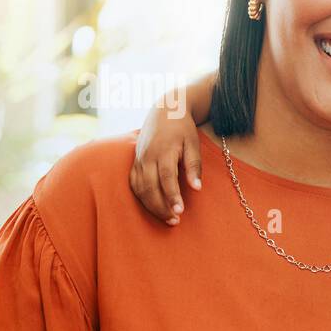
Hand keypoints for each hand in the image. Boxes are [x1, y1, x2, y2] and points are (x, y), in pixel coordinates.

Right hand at [129, 90, 201, 224]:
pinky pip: (134, 183)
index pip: (166, 177)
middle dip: (161, 206)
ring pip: (139, 188)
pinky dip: (141, 197)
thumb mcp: (193, 143)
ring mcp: (138, 159)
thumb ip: (194, 165)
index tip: (179, 211)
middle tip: (175, 221)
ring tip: (168, 218)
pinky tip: (153, 206)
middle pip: (150, 186)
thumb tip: (197, 188)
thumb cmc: (182, 128)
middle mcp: (147, 156)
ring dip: (152, 205)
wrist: (164, 110)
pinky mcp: (134, 162)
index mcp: (164, 150)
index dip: (172, 195)